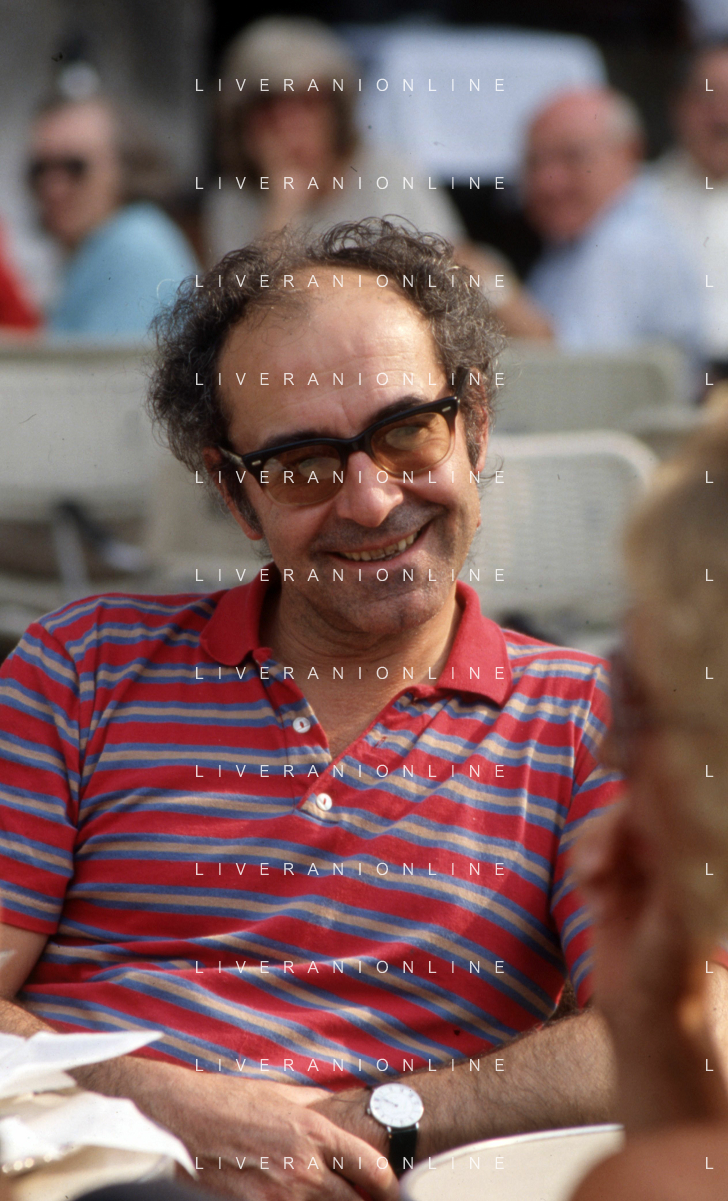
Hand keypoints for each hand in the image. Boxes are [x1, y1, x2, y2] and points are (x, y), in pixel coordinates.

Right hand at [169, 1074, 398, 1200]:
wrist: (183, 1118)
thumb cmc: (232, 1100)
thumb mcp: (283, 1094)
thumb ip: (318, 1107)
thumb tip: (342, 1112)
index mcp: (316, 1132)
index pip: (373, 1169)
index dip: (389, 1186)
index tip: (392, 1191)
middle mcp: (304, 1167)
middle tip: (367, 1199)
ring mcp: (281, 1194)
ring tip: (335, 1196)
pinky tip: (300, 1199)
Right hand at [572, 802, 706, 1032]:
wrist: (645, 1020)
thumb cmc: (669, 974)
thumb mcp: (672, 917)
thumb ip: (666, 866)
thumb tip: (655, 819)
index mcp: (691, 862)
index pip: (661, 809)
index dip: (633, 806)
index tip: (615, 828)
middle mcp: (667, 861)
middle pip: (627, 813)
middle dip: (604, 833)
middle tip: (596, 868)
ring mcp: (639, 873)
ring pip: (603, 832)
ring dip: (589, 852)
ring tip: (593, 887)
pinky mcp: (613, 888)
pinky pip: (589, 858)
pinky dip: (582, 872)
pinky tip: (594, 904)